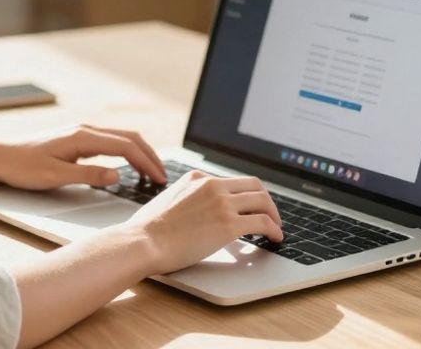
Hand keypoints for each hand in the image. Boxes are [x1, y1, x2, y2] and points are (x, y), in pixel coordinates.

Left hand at [0, 124, 167, 190]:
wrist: (0, 155)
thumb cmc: (23, 166)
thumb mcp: (55, 176)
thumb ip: (88, 176)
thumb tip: (118, 175)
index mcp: (82, 137)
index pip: (125, 146)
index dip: (146, 162)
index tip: (159, 179)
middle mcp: (85, 130)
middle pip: (129, 138)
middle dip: (150, 156)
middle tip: (163, 177)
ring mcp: (81, 133)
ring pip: (121, 139)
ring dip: (140, 153)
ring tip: (152, 172)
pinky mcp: (77, 140)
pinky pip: (110, 143)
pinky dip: (126, 152)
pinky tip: (129, 165)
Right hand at [120, 170, 283, 273]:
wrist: (143, 241)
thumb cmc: (147, 230)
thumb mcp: (167, 200)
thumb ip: (184, 199)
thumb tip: (190, 211)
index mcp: (197, 178)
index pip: (232, 181)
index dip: (246, 194)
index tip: (251, 205)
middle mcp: (212, 185)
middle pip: (253, 185)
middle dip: (266, 200)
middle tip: (270, 214)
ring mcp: (222, 203)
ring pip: (262, 201)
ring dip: (274, 215)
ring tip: (276, 227)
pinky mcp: (228, 224)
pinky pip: (262, 223)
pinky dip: (274, 229)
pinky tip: (276, 238)